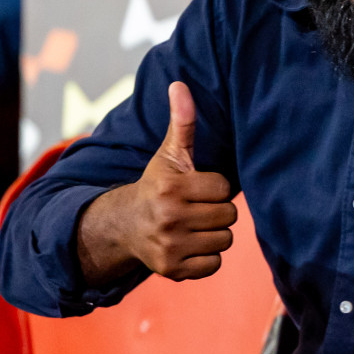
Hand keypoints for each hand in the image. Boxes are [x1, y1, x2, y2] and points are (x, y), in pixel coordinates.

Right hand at [76, 82, 237, 285]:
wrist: (125, 226)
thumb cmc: (158, 185)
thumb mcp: (169, 154)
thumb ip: (182, 121)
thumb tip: (180, 84)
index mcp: (171, 188)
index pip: (224, 188)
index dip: (214, 186)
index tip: (196, 188)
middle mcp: (169, 219)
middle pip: (228, 216)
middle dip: (216, 210)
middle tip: (195, 208)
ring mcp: (170, 247)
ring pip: (224, 240)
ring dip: (214, 234)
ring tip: (192, 225)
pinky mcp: (173, 270)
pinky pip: (214, 264)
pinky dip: (207, 257)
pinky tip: (190, 245)